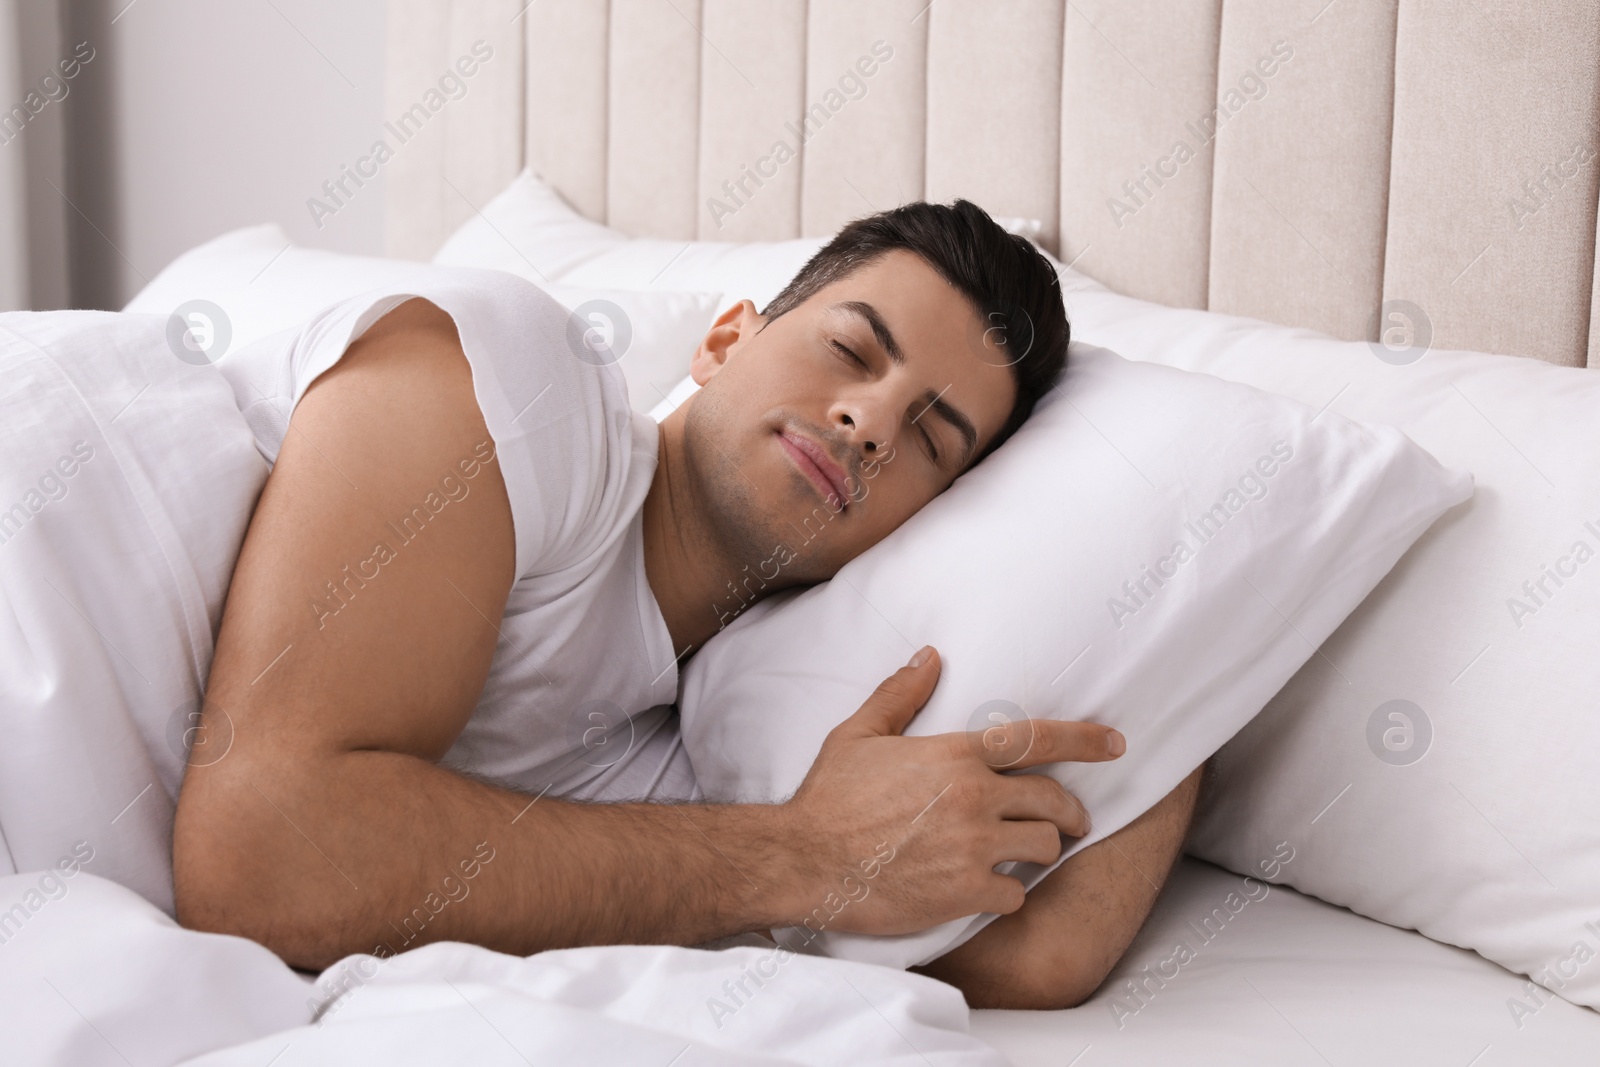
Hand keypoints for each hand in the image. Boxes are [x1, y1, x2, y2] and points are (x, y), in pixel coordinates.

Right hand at [778, 645, 1125, 937]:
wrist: (803, 860)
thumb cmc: (828, 799)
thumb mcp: (858, 734)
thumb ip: (901, 694)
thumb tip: (930, 656)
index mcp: (954, 754)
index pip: (1036, 738)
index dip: (1084, 739)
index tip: (1115, 743)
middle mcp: (973, 796)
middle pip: (1053, 799)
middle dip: (1071, 810)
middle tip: (1072, 819)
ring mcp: (973, 846)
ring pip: (1044, 847)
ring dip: (1042, 850)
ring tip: (1029, 853)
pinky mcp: (965, 892)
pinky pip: (1017, 893)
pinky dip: (1011, 893)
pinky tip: (994, 890)